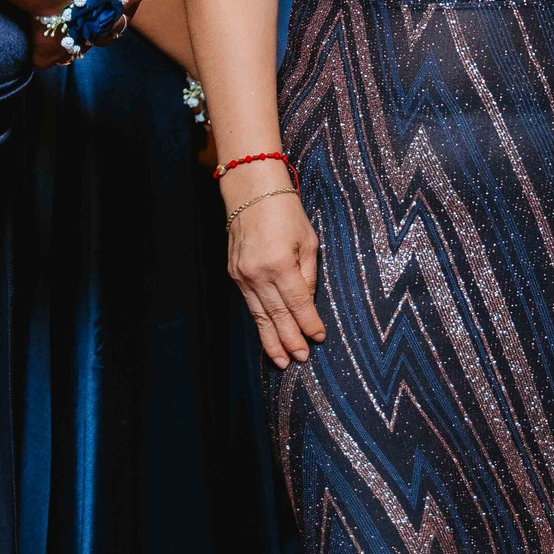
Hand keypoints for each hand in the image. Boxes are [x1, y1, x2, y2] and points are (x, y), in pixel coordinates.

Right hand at [225, 176, 325, 364]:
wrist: (251, 192)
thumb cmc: (285, 211)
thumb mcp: (308, 241)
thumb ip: (308, 274)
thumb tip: (307, 303)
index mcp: (280, 264)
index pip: (298, 303)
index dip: (309, 323)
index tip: (318, 338)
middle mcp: (258, 273)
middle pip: (277, 315)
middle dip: (290, 340)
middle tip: (300, 359)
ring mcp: (242, 275)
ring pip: (259, 315)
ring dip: (271, 340)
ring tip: (281, 360)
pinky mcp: (234, 274)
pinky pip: (249, 304)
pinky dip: (259, 322)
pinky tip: (267, 336)